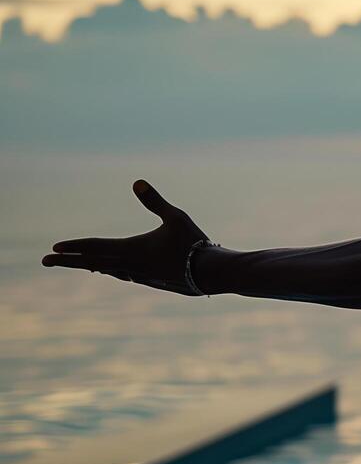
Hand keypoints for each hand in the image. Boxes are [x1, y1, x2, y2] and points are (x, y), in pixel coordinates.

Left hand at [42, 180, 212, 294]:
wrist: (212, 274)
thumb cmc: (194, 244)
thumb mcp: (175, 217)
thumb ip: (155, 201)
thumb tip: (137, 182)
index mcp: (131, 250)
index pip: (94, 247)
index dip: (72, 246)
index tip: (53, 249)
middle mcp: (130, 266)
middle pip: (91, 262)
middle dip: (67, 261)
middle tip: (45, 262)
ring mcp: (140, 276)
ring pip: (107, 270)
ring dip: (89, 265)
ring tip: (78, 262)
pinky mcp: (151, 281)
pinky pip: (123, 275)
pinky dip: (110, 270)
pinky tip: (112, 270)